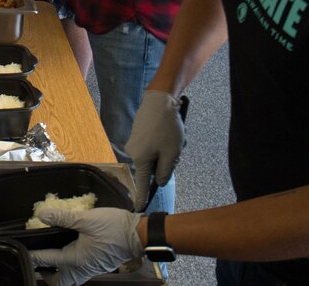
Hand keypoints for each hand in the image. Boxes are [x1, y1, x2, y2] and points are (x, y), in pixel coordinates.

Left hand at [29, 208, 143, 285]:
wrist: (138, 235)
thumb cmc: (114, 227)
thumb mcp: (86, 219)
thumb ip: (63, 218)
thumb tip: (42, 215)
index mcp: (75, 260)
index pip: (47, 260)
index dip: (33, 257)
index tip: (22, 254)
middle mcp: (81, 269)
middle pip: (58, 282)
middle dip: (46, 275)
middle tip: (38, 262)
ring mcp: (91, 270)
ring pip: (69, 279)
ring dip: (58, 273)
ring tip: (51, 259)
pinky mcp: (98, 266)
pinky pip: (79, 273)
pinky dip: (69, 268)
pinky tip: (69, 253)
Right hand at [125, 89, 186, 207]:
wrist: (159, 100)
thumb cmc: (166, 128)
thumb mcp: (171, 154)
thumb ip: (165, 172)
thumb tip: (159, 181)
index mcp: (140, 159)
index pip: (142, 183)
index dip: (142, 196)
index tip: (138, 208)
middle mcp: (133, 152)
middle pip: (151, 167)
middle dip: (164, 162)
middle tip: (176, 149)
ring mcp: (134, 141)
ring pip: (153, 154)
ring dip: (165, 150)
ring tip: (173, 136)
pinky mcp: (138, 132)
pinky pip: (151, 145)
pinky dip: (161, 142)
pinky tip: (168, 131)